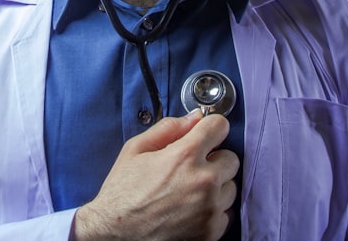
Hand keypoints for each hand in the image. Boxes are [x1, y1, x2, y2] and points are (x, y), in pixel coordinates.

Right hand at [71, 110, 239, 240]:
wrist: (116, 235)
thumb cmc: (122, 193)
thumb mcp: (135, 150)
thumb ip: (168, 128)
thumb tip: (195, 118)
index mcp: (185, 156)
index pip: (220, 126)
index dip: (210, 128)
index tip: (204, 135)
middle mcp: (203, 182)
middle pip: (231, 158)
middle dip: (214, 159)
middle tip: (191, 168)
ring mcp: (210, 209)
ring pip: (230, 186)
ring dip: (215, 186)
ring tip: (188, 192)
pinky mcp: (212, 231)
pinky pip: (226, 212)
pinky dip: (212, 210)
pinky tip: (190, 210)